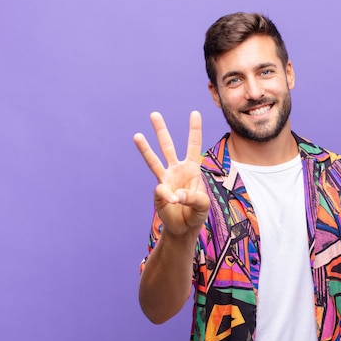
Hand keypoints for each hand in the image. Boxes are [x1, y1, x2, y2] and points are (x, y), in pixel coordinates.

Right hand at [133, 111, 209, 236]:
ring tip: (137, 135)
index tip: (194, 112)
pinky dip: (168, 196)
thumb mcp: (203, 205)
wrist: (184, 227)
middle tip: (154, 114)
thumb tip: (175, 195)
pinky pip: (161, 192)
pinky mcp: (159, 193)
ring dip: (145, 148)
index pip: (193, 145)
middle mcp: (176, 170)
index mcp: (191, 169)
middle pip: (168, 146)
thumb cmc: (196, 213)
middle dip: (161, 130)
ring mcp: (165, 180)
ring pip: (154, 161)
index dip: (194, 129)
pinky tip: (174, 201)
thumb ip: (194, 198)